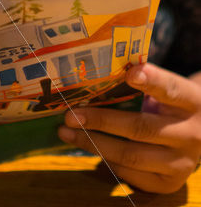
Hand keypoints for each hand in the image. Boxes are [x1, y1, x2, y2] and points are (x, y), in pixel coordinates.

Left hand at [58, 63, 200, 193]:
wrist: (199, 134)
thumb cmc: (169, 103)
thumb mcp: (164, 87)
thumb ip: (140, 79)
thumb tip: (94, 72)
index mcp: (190, 101)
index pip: (171, 89)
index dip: (152, 81)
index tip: (130, 73)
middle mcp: (191, 134)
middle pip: (142, 128)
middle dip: (102, 120)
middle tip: (70, 114)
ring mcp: (182, 162)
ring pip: (132, 156)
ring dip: (93, 143)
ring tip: (67, 132)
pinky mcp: (169, 183)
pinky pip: (131, 174)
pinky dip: (106, 160)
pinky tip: (88, 146)